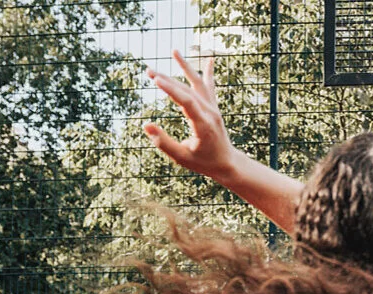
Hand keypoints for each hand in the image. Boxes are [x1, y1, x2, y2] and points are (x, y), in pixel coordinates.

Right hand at [143, 50, 239, 178]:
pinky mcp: (213, 108)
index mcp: (203, 125)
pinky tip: (210, 58)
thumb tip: (146, 126)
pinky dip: (209, 73)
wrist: (227, 163)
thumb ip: (163, 142)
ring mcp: (213, 109)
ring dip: (185, 68)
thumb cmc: (203, 162)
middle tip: (148, 71)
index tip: (156, 79)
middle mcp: (210, 112)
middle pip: (187, 90)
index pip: (186, 102)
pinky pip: (210, 87)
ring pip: (197, 84)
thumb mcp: (181, 157)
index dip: (171, 90)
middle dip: (167, 80)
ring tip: (174, 51)